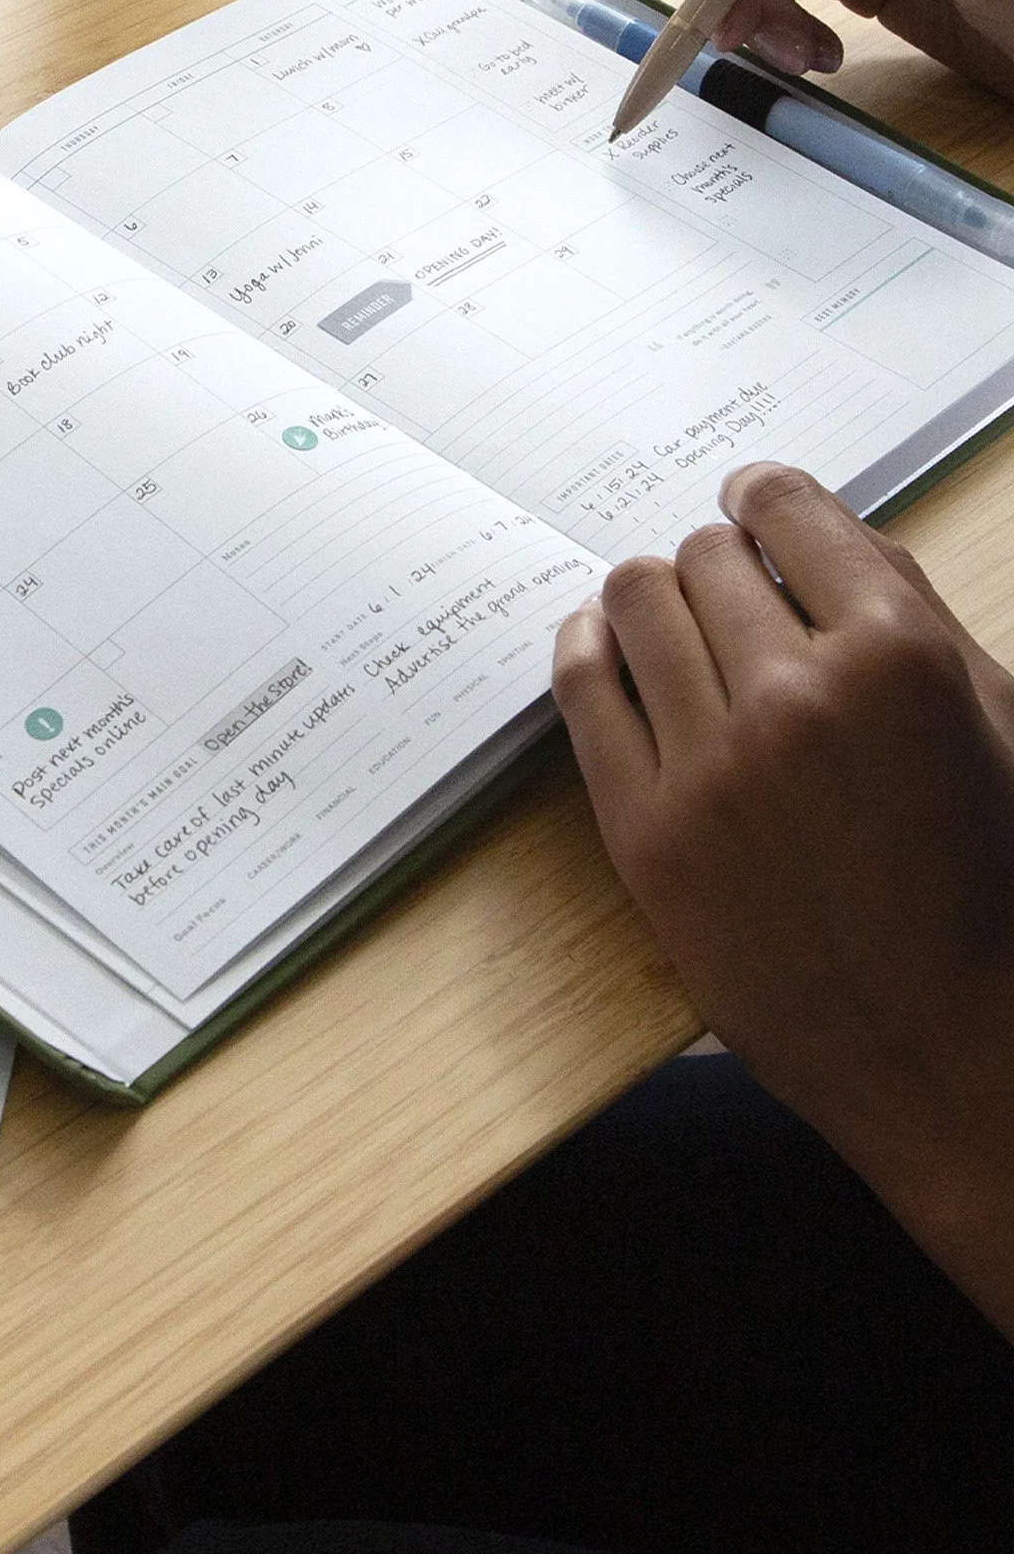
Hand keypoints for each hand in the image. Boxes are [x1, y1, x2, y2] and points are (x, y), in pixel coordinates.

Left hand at [552, 463, 1013, 1338]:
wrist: (951, 1052)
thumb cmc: (992, 886)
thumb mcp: (995, 722)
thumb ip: (911, 607)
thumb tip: (824, 530)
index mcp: (895, 657)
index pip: (786, 507)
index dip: (767, 501)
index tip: (755, 510)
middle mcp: (794, 698)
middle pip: (704, 555)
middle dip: (724, 566)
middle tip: (740, 602)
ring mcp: (709, 768)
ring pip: (634, 601)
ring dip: (657, 600)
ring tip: (683, 629)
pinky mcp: (644, 833)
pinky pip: (582, 686)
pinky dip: (592, 647)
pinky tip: (611, 647)